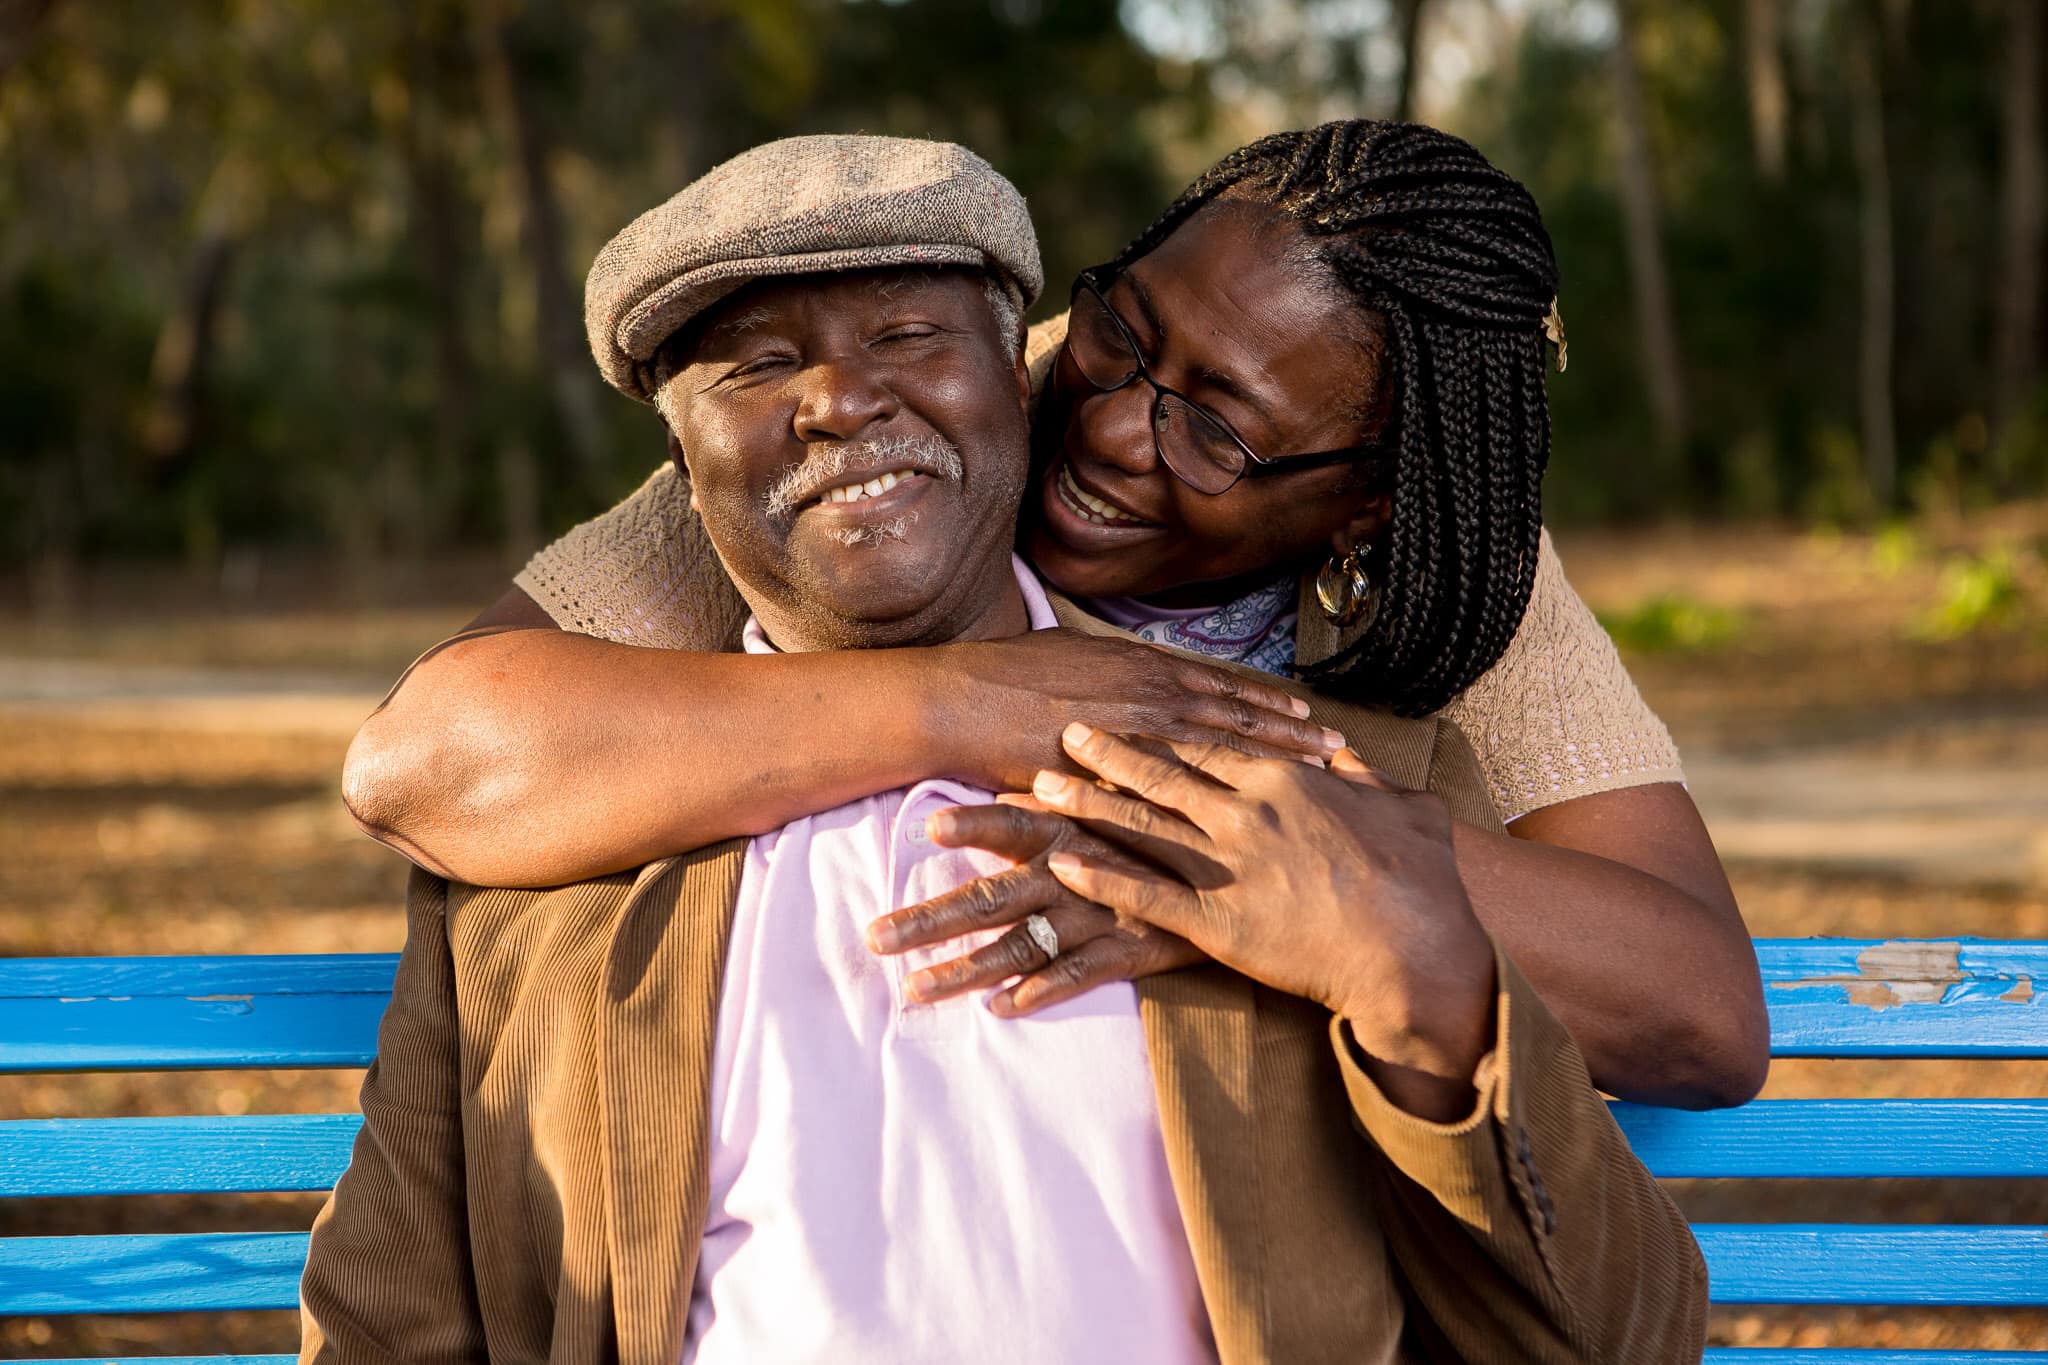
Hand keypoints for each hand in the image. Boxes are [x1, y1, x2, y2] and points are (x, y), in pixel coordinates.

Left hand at [866, 797, 1204, 1014]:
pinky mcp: (1132, 949)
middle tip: (873, 938)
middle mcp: (1074, 869)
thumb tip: (1008, 788)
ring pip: (1020, 946)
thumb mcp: (1123, 799)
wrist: (1252, 869)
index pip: (1011, 818)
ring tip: (914, 990)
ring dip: (965, 969)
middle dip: (929, 919)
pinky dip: (1039, 991)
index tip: (926, 826)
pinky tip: (1000, 1009)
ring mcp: (1101, 913)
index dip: (972, 822)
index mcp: (1070, 826)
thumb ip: (1066, 796)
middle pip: (990, 896)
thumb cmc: (1173, 828)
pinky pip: (1078, 975)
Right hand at [932, 629, 1345, 791]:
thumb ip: (1109, 669)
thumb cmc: (1007, 675)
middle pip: (1241, 719)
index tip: (1305, 714)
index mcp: (1144, 666)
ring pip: (1227, 751)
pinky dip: (1225, 800)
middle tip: (1339, 750)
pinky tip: (1255, 815)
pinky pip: (1184, 790)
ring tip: (1322, 777)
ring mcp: (1141, 733)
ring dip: (1278, 762)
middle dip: (1292, 735)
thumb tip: (1126, 669)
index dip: (1266, 702)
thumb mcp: (1071, 654)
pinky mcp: (1120, 772)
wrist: (964, 701)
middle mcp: (1154, 694)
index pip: (1222, 687)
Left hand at [1032, 725, 1498, 1118]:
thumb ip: (1365, 776)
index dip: (1159, 733)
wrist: (1414, 949)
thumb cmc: (1419, 880)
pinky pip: (1144, 896)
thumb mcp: (1404, 808)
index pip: (1206, 747)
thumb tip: (1348, 755)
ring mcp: (1226, 868)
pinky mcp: (1215, 924)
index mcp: (1282, 782)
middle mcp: (1243, 815)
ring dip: (1084, 807)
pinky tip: (1062, 869)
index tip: (1129, 717)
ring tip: (1038, 789)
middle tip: (1064, 732)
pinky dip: (1099, 881)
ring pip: (1138, 827)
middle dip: (1106, 754)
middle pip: (1158, 777)